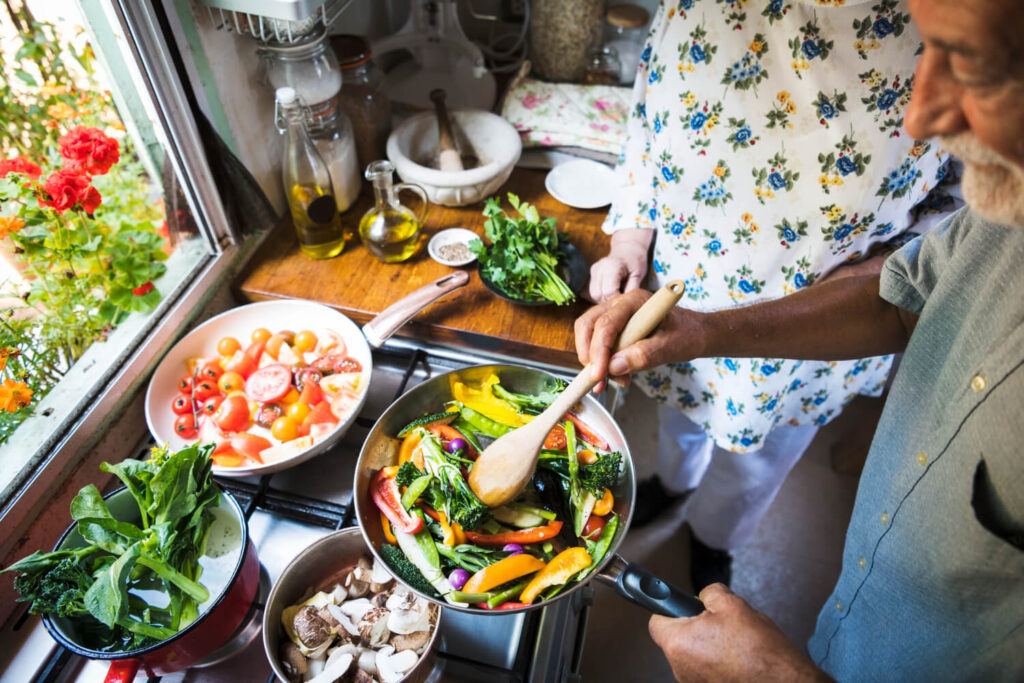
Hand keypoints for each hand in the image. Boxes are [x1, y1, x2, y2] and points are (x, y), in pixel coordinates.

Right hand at [574, 288, 703, 391]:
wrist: (695, 334)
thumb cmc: (687, 335)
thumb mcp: (670, 348)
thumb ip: (644, 355)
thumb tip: (614, 367)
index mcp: (635, 301)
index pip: (607, 323)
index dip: (599, 350)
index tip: (599, 374)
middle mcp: (620, 303)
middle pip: (588, 324)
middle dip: (588, 353)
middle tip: (597, 379)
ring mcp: (616, 314)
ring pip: (589, 333)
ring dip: (593, 360)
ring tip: (614, 380)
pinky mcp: (615, 328)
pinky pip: (598, 343)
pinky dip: (601, 361)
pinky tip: (618, 375)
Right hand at [587, 228, 653, 301]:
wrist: (628, 248)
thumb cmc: (635, 261)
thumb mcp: (638, 275)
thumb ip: (632, 289)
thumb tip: (626, 304)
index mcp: (611, 266)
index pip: (609, 292)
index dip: (618, 299)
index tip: (626, 300)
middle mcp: (599, 268)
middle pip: (599, 295)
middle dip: (611, 300)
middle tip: (622, 298)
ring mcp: (594, 270)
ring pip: (594, 295)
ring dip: (605, 299)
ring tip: (618, 293)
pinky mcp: (592, 273)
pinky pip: (594, 291)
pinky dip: (602, 294)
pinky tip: (612, 290)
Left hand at [649, 584, 829, 682]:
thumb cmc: (760, 652)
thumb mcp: (734, 605)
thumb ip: (710, 593)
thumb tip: (705, 596)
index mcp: (679, 643)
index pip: (657, 619)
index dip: (670, 608)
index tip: (678, 604)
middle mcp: (680, 667)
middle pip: (677, 638)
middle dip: (695, 626)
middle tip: (717, 622)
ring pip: (693, 655)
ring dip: (708, 645)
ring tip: (734, 642)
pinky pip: (705, 670)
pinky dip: (718, 662)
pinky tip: (738, 658)